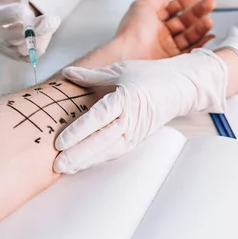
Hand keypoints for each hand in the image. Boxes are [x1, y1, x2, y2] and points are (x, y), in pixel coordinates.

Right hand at [0, 0, 60, 60]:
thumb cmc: (1, 1)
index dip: (14, 13)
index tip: (27, 7)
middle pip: (12, 37)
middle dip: (33, 28)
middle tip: (51, 18)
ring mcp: (5, 49)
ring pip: (23, 49)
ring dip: (41, 36)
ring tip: (53, 21)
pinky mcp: (16, 56)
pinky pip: (31, 56)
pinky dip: (41, 44)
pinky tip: (49, 31)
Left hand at [53, 50, 227, 173]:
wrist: (179, 89)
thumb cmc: (150, 76)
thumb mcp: (120, 70)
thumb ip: (92, 76)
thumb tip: (67, 73)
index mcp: (126, 99)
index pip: (99, 118)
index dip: (79, 131)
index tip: (60, 141)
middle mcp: (130, 120)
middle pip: (102, 141)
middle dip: (79, 155)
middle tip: (58, 164)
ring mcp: (134, 133)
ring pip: (108, 151)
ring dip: (86, 161)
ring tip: (65, 169)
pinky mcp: (136, 140)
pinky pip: (115, 152)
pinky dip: (97, 159)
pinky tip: (81, 165)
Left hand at [113, 0, 215, 60]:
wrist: (127, 57)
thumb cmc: (130, 32)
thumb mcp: (141, 6)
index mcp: (151, 21)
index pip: (172, 9)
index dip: (184, 1)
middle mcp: (159, 35)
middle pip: (183, 21)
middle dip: (197, 12)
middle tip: (209, 3)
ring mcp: (166, 48)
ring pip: (188, 36)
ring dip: (200, 27)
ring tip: (208, 20)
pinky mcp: (171, 61)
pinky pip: (189, 51)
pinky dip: (200, 44)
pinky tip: (208, 36)